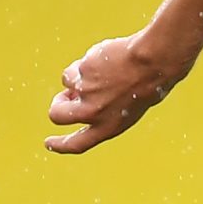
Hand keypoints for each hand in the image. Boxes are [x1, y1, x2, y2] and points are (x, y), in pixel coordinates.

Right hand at [44, 34, 177, 154]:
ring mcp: (85, 93)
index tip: (48, 143)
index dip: (60, 145)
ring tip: (105, 68)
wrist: (154, 61)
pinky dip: (86, 62)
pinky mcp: (81, 73)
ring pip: (67, 84)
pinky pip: (75, 68)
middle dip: (57, 105)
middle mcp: (93, 114)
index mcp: (108, 127)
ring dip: (78, 76)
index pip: (77, 144)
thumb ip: (104, 110)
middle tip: (65, 96)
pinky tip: (107, 58)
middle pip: (57, 116)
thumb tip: (75, 98)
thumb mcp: (129, 106)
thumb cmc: (149, 82)